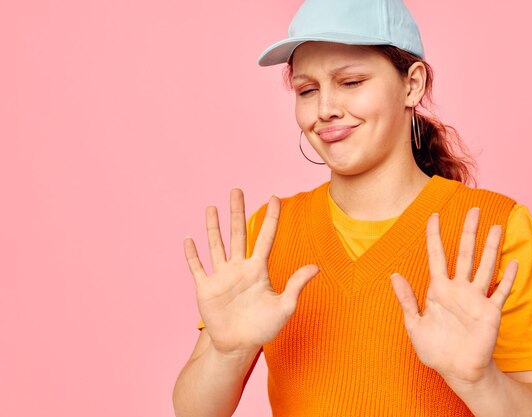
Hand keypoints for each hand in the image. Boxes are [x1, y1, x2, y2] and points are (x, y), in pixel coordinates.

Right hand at [183, 188, 319, 355]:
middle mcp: (239, 268)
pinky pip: (197, 268)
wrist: (239, 345)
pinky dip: (192, 255)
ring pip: (216, 245)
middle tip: (236, 189)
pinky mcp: (206, 288)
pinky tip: (189, 240)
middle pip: (237, 233)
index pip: (266, 237)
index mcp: (258, 269)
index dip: (271, 218)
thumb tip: (316, 267)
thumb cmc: (263, 328)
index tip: (275, 197)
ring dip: (213, 227)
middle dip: (236, 212)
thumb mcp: (284, 307)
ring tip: (212, 207)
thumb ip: (296, 285)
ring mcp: (222, 276)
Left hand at [390, 208, 518, 385]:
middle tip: (473, 209)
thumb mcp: (414, 324)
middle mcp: (458, 289)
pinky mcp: (491, 312)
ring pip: (484, 265)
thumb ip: (406, 300)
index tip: (434, 216)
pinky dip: (507, 278)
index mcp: (439, 290)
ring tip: (496, 226)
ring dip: (491, 247)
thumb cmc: (435, 350)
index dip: (434, 235)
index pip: (436, 255)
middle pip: (464, 253)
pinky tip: (513, 262)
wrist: (457, 371)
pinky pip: (500, 291)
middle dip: (468, 231)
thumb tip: (394, 275)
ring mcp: (476, 299)